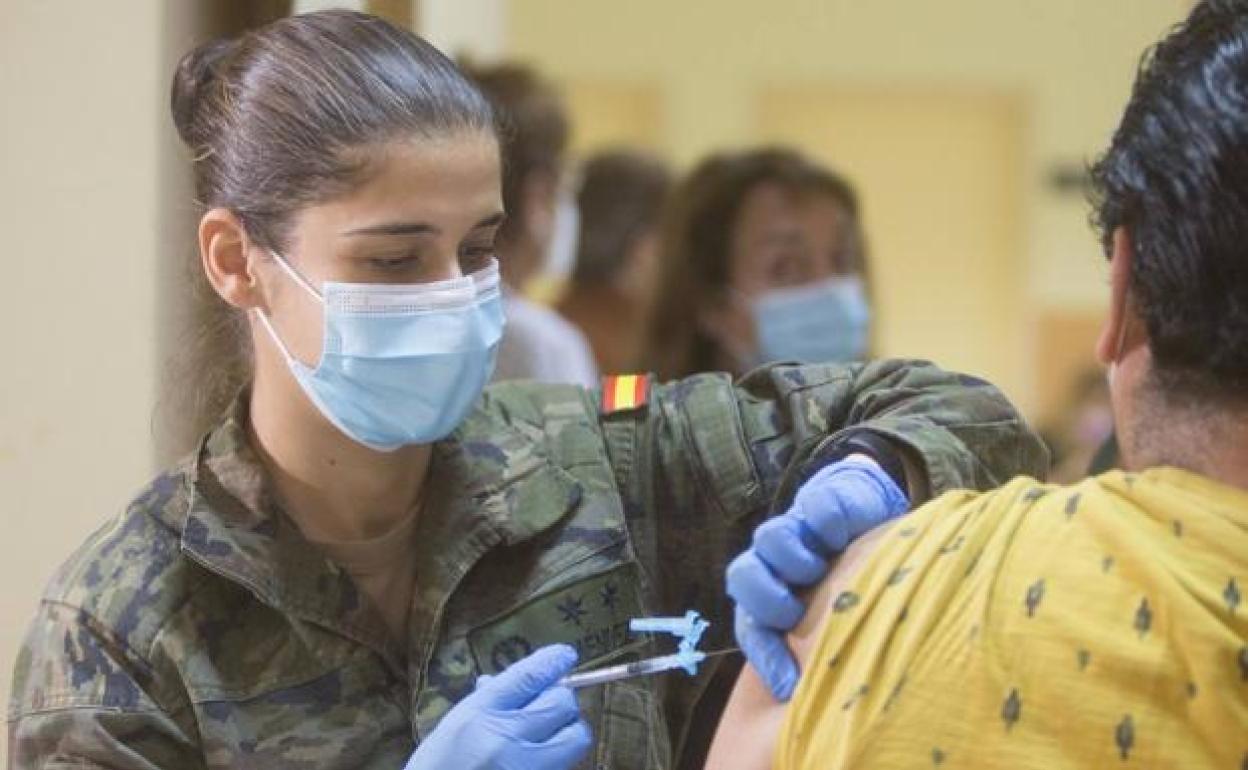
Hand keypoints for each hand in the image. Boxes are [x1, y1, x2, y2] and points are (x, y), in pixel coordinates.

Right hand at [404, 645, 591, 769]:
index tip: (564, 655)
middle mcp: (505, 741)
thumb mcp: (455, 725)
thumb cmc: (438, 766)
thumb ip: (486, 699)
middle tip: (548, 703)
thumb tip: (513, 678)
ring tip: (547, 733)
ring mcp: (526, 769)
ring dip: (567, 729)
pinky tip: (535, 756)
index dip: (553, 661)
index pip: (529, 677)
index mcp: (478, 716)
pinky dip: (557, 756)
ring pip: (574, 738)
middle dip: (560, 698)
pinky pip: (564, 764)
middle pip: (561, 704)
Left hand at [726, 454, 907, 701]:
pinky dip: (828, 523)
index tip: (787, 683)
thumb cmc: (850, 584)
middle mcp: (774, 562)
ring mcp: (796, 529)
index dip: (765, 654)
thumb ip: (819, 654)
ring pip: (771, 538)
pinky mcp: (823, 501)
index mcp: (770, 597)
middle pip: (743, 575)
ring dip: (793, 559)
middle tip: (793, 613)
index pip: (750, 625)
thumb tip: (811, 702)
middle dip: (765, 597)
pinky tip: (844, 538)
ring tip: (820, 570)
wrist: (871, 520)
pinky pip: (816, 508)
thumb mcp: (834, 625)